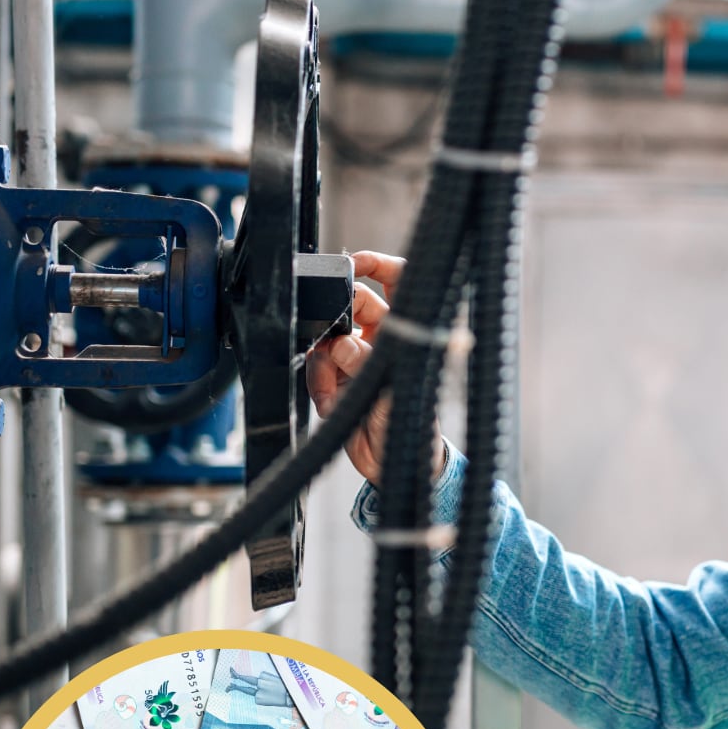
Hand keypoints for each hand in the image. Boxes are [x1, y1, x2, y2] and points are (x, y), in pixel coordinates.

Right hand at [305, 251, 442, 485]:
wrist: (393, 466)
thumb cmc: (411, 429)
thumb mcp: (390, 393)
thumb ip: (364, 365)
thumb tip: (340, 343)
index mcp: (405, 334)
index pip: (397, 283)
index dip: (377, 264)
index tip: (353, 262)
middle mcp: (382, 340)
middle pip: (351, 307)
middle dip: (335, 326)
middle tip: (333, 351)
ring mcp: (358, 358)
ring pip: (327, 341)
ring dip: (325, 368)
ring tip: (336, 394)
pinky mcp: (338, 379)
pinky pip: (316, 370)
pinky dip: (319, 388)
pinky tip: (333, 405)